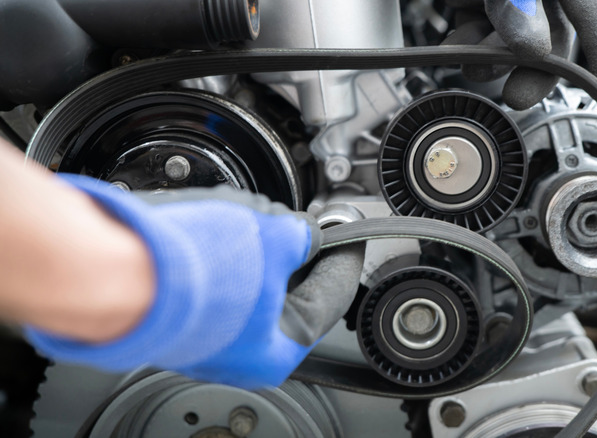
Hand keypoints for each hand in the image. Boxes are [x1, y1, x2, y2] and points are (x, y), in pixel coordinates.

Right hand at [25, 176, 361, 388]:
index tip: (351, 238)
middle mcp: (235, 354)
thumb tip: (305, 234)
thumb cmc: (192, 270)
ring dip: (252, 246)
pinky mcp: (171, 311)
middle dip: (294, 250)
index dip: (344, 260)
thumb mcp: (272, 239)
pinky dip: (220, 251)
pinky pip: (211, 278)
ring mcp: (200, 334)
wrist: (112, 270)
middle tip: (305, 223)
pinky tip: (215, 228)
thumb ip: (299, 238)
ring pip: (244, 282)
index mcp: (273, 352)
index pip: (329, 301)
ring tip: (252, 218)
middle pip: (284, 293)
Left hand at [442, 0, 596, 109]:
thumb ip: (518, 3)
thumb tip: (535, 49)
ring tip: (467, 57)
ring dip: (491, 56)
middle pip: (555, 36)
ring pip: (514, 36)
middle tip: (516, 94)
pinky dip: (472, 37)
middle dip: (531, 68)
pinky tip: (458, 38)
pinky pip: (485, 23)